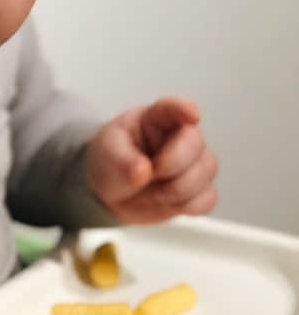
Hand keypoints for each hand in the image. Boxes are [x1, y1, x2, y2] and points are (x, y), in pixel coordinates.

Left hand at [85, 97, 217, 223]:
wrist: (112, 193)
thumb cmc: (112, 161)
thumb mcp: (107, 155)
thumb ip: (122, 161)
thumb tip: (142, 171)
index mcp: (155, 118)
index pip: (172, 108)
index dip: (184, 109)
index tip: (191, 115)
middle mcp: (181, 136)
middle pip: (196, 145)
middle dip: (171, 166)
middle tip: (146, 175)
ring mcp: (194, 162)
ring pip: (206, 173)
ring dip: (176, 191)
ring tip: (150, 192)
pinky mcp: (199, 189)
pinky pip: (208, 199)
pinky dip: (186, 206)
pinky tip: (166, 202)